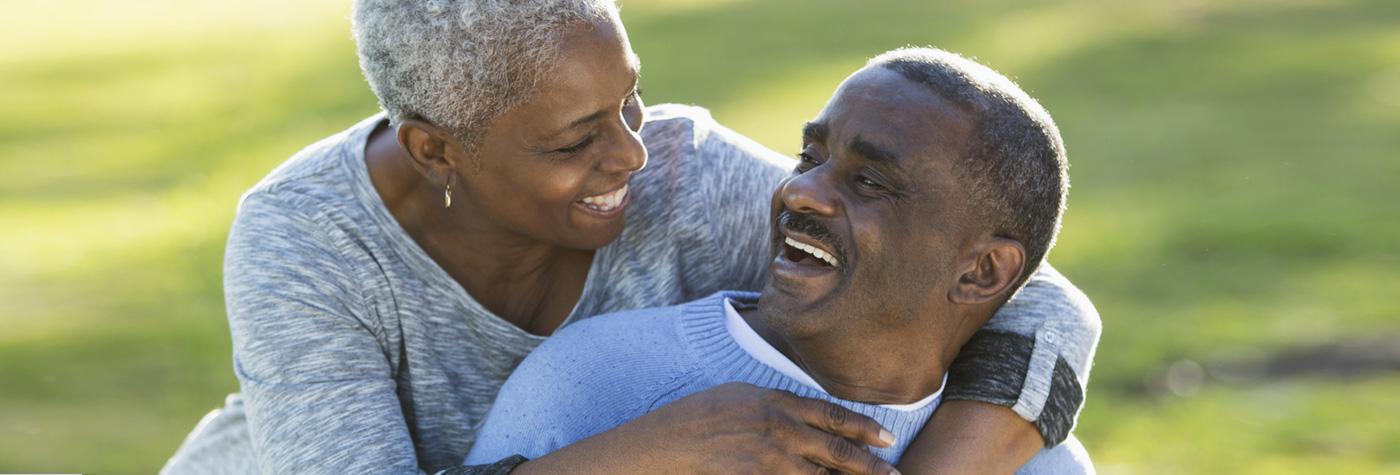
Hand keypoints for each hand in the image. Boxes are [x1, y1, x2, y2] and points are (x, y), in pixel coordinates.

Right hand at [515, 382, 900, 474]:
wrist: (659, 446)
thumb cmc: (691, 420)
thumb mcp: (734, 396)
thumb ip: (770, 404)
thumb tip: (798, 413)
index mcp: (773, 401)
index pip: (829, 415)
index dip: (860, 429)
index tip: (886, 439)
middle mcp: (777, 428)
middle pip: (834, 450)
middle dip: (869, 466)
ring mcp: (767, 458)